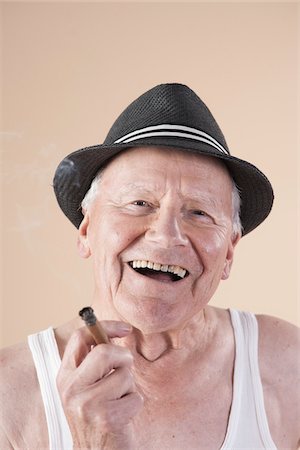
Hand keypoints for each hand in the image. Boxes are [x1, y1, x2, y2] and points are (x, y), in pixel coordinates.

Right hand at [56, 321, 142, 448]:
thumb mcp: (87, 385)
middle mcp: (70, 388)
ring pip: (124, 375)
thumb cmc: (97, 413)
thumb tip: (116, 330)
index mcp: (65, 375)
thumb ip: (94, 360)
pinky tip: (122, 415)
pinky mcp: (105, 419)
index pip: (81, 336)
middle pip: (105, 352)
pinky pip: (135, 397)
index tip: (126, 329)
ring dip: (129, 387)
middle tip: (123, 372)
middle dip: (123, 359)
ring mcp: (85, 404)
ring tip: (118, 401)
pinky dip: (135, 404)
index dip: (105, 326)